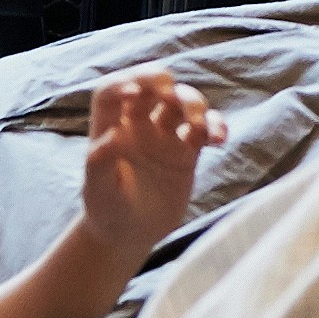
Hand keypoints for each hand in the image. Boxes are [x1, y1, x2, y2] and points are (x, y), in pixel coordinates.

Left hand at [75, 67, 223, 254]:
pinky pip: (205, 129)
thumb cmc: (107, 211)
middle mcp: (138, 126)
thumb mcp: (98, 190)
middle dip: (161, 81)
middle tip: (169, 90)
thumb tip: (114, 135)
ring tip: (197, 124)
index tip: (133, 91)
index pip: (111, 93)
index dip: (121, 83)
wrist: (130, 236)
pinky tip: (219, 139)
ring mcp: (164, 137)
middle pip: (151, 88)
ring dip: (193, 103)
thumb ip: (101, 163)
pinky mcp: (187, 152)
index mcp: (110, 129)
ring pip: (181, 103)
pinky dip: (215, 127)